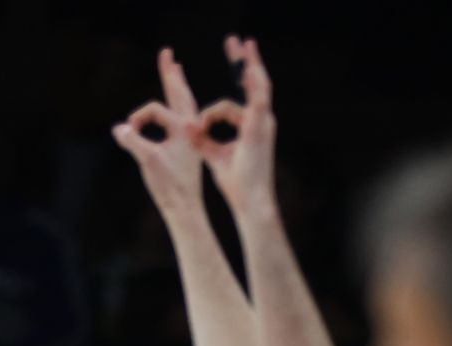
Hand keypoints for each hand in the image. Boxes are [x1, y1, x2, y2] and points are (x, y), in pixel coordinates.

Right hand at [112, 47, 204, 218]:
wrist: (185, 209)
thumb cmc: (169, 186)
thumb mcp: (148, 161)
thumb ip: (133, 141)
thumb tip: (119, 128)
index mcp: (184, 127)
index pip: (155, 109)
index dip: (138, 118)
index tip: (127, 132)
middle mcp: (190, 128)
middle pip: (180, 94)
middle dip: (171, 75)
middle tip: (168, 55)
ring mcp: (190, 138)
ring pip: (184, 105)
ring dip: (177, 88)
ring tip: (176, 74)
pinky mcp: (187, 149)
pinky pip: (183, 119)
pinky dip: (176, 109)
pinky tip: (173, 112)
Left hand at [189, 36, 276, 216]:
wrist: (251, 199)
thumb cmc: (235, 183)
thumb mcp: (214, 155)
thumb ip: (201, 140)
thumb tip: (188, 127)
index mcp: (251, 126)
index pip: (238, 99)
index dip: (226, 91)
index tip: (212, 99)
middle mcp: (261, 120)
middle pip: (255, 82)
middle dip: (246, 61)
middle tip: (238, 40)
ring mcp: (264, 122)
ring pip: (259, 85)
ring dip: (251, 63)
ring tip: (244, 45)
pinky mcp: (261, 127)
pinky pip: (256, 99)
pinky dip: (252, 84)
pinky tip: (245, 70)